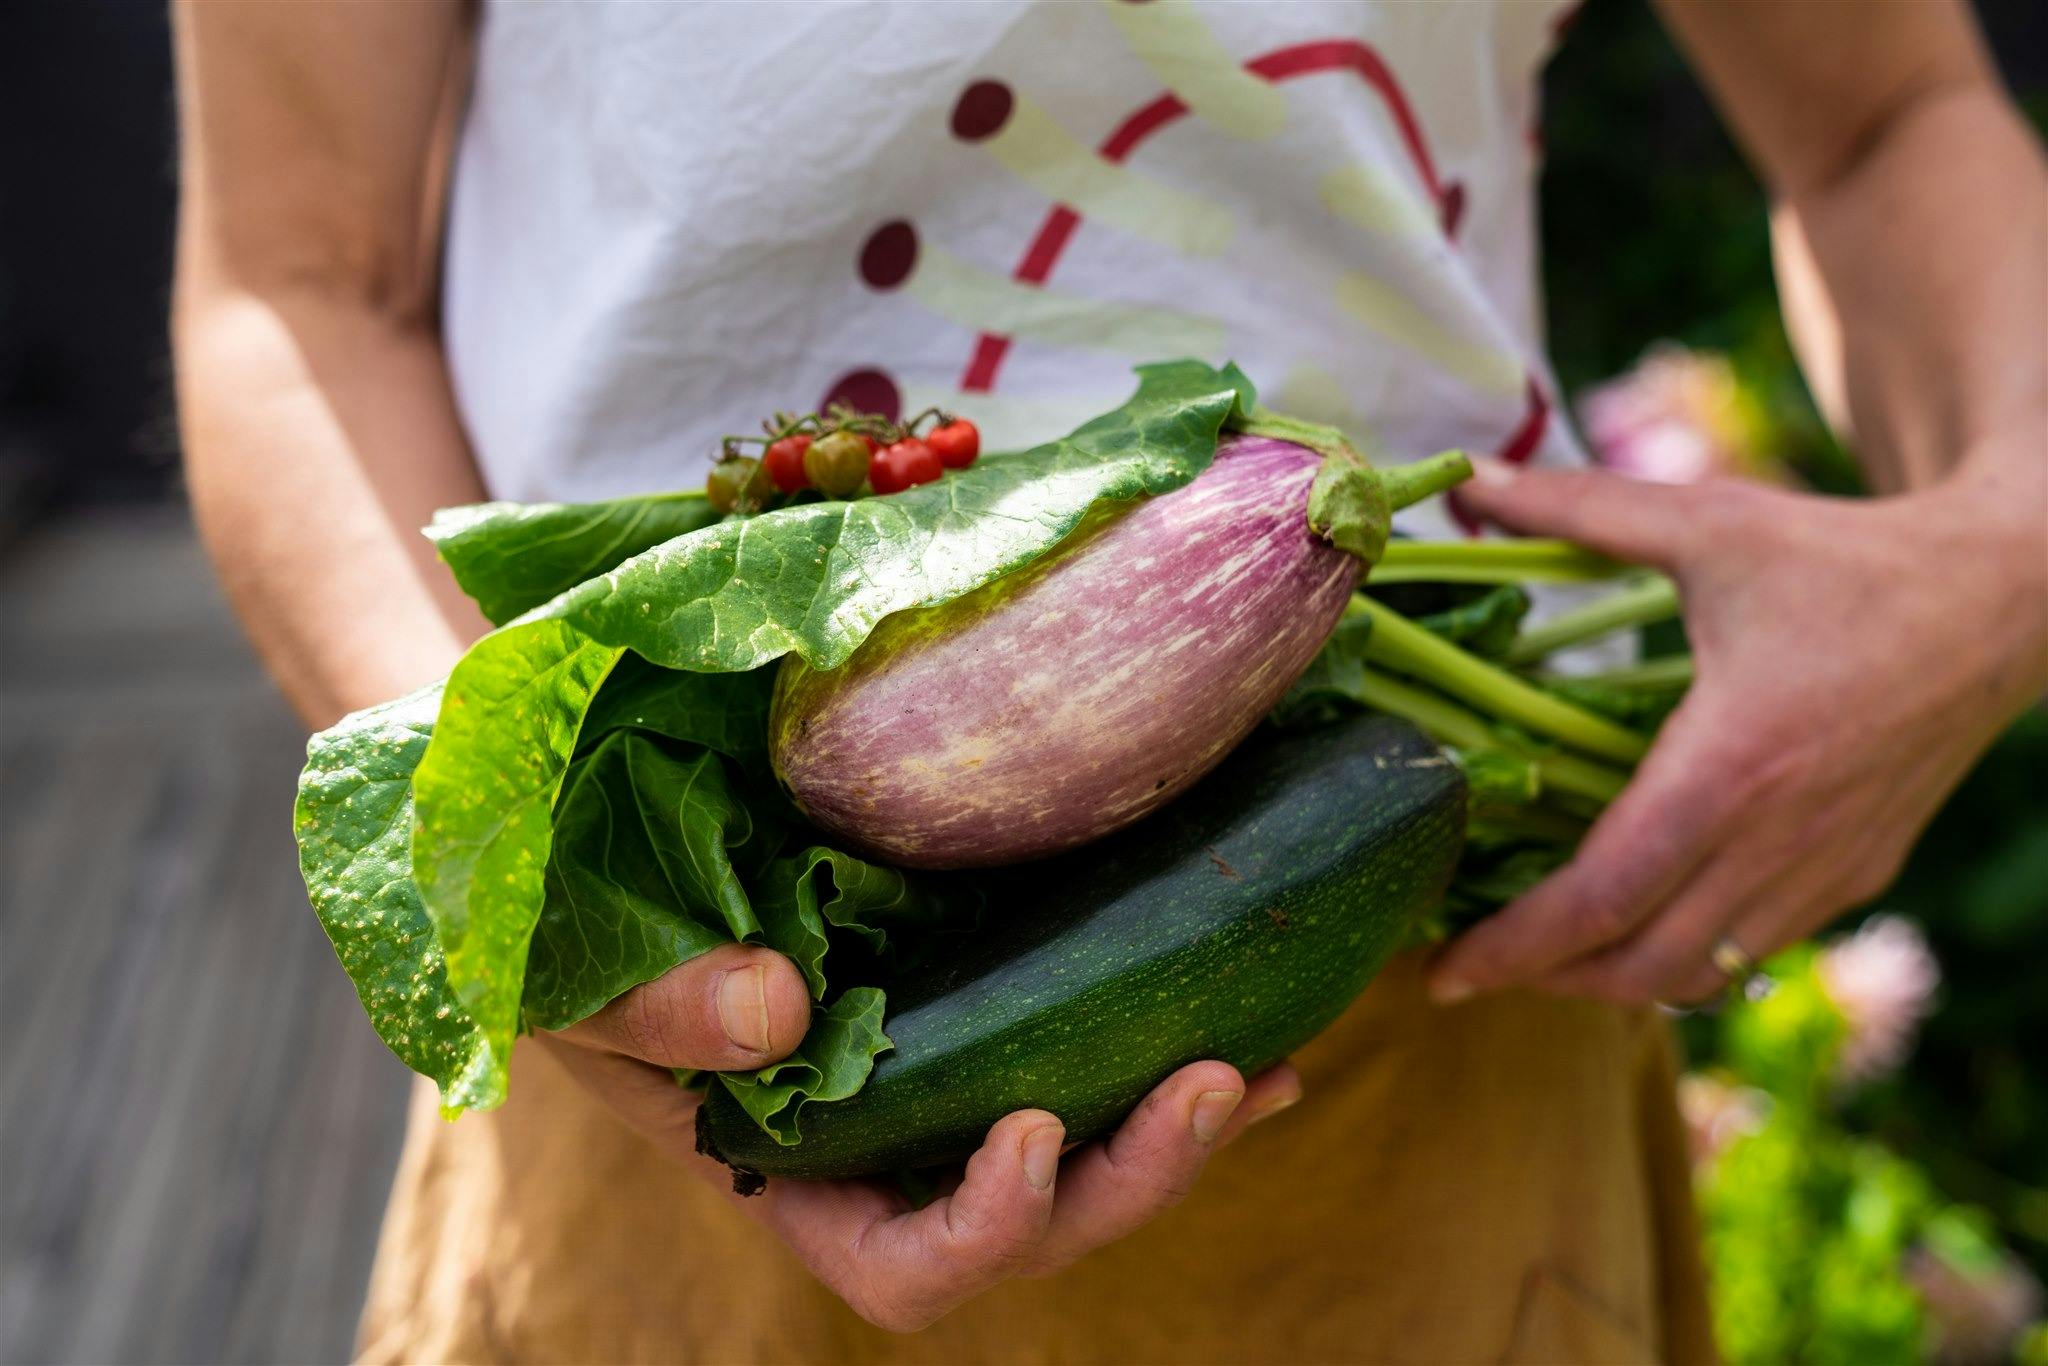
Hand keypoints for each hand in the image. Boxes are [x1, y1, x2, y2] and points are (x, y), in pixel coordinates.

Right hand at [535, 942, 1301, 1331]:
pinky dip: (1166, 1041)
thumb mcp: (576, 982)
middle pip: (1033, 1227)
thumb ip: (652, 1008)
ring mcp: (944, 1080)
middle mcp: (889, 1151)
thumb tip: (779, 1006)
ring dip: (1178, 1130)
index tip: (1030, 1134)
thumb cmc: (563, 938)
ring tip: (1262, 1067)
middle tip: (1216, 1082)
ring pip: (1083, 1158)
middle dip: (1131, 1177)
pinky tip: (1254, 1008)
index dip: (979, 1231)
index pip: (900, 1268)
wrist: (586, 854)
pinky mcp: (983, 1001)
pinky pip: (1088, 1054)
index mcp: (794, 1178)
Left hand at [1430, 456, 2047, 1006]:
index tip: (1442, 971)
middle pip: (1642, 965)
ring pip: (1700, 975)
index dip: (1515, 946)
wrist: (2002, 598)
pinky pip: (1753, 949)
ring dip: (1609, 980)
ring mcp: (1827, 869)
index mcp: (1732, 767)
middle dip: (1544, 980)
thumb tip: (1472, 480)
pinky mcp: (1860, 874)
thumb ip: (1581, 507)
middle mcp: (1780, 840)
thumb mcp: (1711, 524)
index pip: (1602, 897)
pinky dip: (1681, 959)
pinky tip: (1633, 925)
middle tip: (1466, 971)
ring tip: (1535, 956)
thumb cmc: (1846, 558)